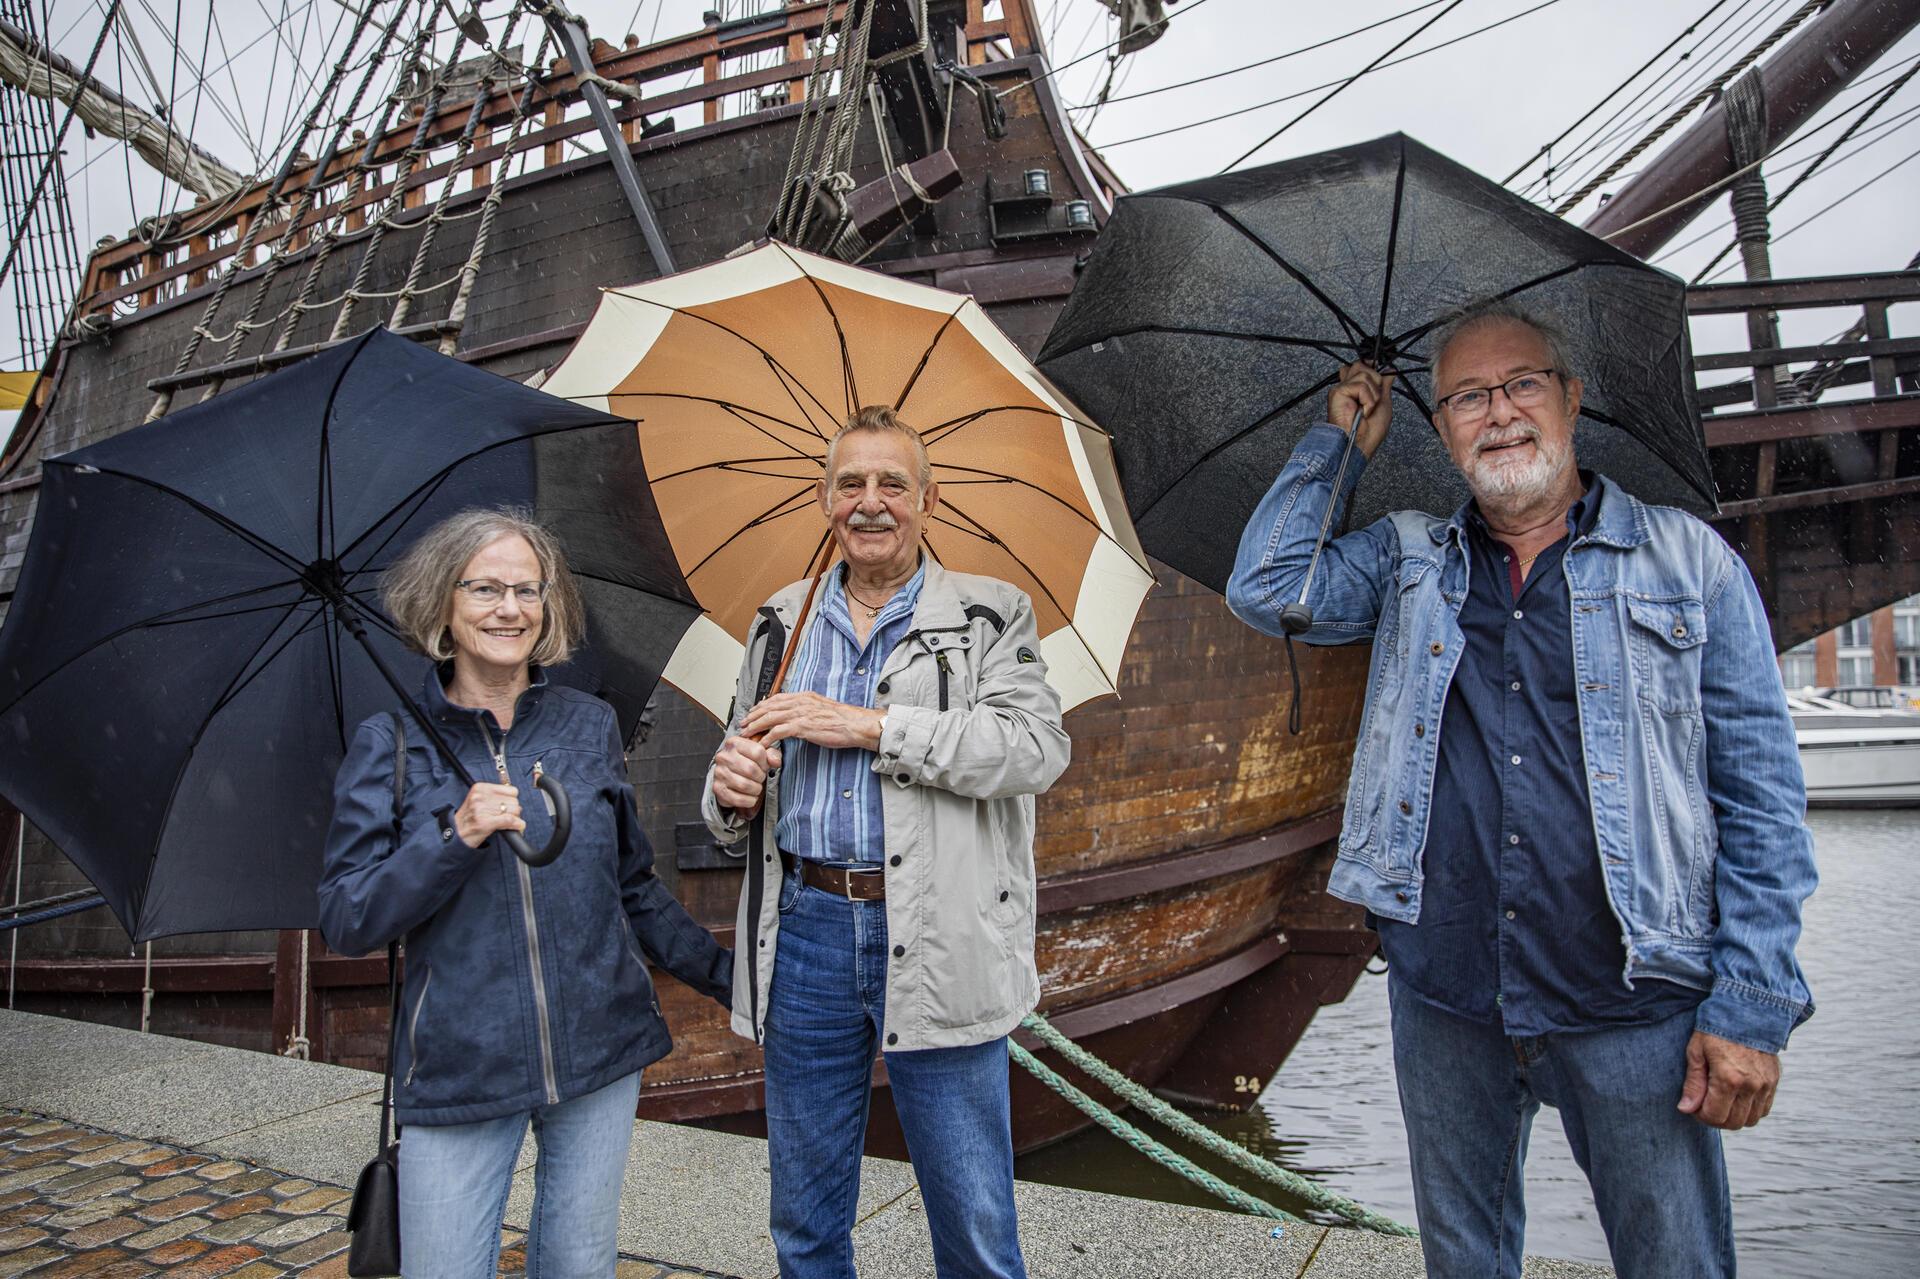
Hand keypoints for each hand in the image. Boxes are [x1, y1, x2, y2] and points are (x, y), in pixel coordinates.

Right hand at [453, 781, 523, 848]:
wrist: (455, 834)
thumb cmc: (469, 818)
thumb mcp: (478, 800)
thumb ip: (495, 796)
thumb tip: (515, 797)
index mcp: (480, 788)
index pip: (511, 790)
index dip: (512, 800)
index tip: (508, 806)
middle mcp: (480, 797)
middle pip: (514, 801)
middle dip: (514, 811)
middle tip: (506, 817)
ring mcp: (482, 809)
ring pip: (514, 811)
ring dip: (515, 819)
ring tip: (507, 823)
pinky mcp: (485, 822)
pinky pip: (510, 820)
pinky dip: (517, 824)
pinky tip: (518, 826)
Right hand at [711, 734, 782, 816]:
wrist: (728, 774)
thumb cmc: (746, 762)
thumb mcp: (760, 753)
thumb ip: (771, 754)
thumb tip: (776, 761)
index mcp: (734, 743)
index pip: (758, 751)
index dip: (765, 762)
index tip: (763, 766)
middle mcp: (723, 756)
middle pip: (751, 769)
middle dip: (760, 777)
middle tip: (760, 778)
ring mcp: (719, 773)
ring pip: (745, 785)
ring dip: (756, 789)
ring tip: (755, 787)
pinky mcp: (718, 789)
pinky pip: (738, 799)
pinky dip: (749, 800)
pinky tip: (750, 796)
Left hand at [740, 692, 883, 750]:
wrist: (855, 724)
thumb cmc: (843, 720)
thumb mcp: (823, 709)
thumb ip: (809, 710)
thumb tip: (800, 717)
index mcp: (805, 697)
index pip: (777, 698)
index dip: (762, 704)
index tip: (754, 711)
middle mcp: (800, 702)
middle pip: (769, 706)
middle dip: (753, 715)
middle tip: (743, 722)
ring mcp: (801, 714)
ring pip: (770, 717)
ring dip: (755, 726)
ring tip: (746, 733)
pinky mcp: (802, 726)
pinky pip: (778, 732)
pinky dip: (767, 737)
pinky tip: (761, 744)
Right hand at [1327, 361, 1394, 457]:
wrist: (1360, 444)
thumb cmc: (1370, 431)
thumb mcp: (1384, 402)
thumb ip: (1384, 384)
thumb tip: (1389, 369)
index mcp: (1355, 389)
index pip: (1361, 366)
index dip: (1371, 368)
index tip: (1381, 379)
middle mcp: (1347, 387)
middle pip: (1361, 364)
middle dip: (1374, 380)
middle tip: (1373, 400)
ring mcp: (1342, 389)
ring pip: (1363, 372)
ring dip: (1373, 394)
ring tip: (1367, 409)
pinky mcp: (1338, 392)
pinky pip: (1360, 385)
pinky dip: (1367, 400)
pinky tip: (1362, 411)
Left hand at [1677, 1030, 1779, 1128]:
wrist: (1747, 1011)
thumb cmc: (1716, 1029)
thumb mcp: (1696, 1052)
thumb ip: (1693, 1084)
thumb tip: (1686, 1109)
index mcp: (1728, 1078)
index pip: (1715, 1116)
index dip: (1700, 1115)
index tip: (1693, 1105)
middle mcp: (1751, 1085)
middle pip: (1733, 1122)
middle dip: (1715, 1118)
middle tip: (1704, 1104)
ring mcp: (1765, 1085)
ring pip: (1750, 1120)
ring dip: (1733, 1117)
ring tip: (1720, 1100)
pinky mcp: (1774, 1081)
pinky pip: (1764, 1109)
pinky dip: (1749, 1110)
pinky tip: (1736, 1097)